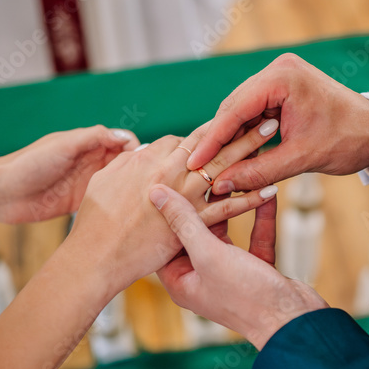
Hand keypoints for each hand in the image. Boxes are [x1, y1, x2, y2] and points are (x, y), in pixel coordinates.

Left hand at [0, 125, 140, 222]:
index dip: (137, 148)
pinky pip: (107, 200)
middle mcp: (90, 162)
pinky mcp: (82, 202)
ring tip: (147, 195)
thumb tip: (125, 137)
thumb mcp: (64, 144)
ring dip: (131, 186)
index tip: (148, 159)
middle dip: (139, 168)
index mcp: (87, 144)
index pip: (122, 142)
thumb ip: (94, 137)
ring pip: (118, 182)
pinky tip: (131, 209)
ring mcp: (87, 183)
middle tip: (155, 179)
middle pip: (124, 162)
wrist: (3, 193)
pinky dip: (119, 203)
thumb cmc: (29, 163)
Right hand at [64, 119, 280, 300]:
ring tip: (274, 134)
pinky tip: (270, 189)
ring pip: (224, 165)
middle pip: (211, 142)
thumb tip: (139, 151)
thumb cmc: (94, 222)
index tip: (226, 132)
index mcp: (147, 158)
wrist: (96, 256)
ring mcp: (181, 196)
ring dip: (252, 148)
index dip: (207, 136)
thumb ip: (125, 162)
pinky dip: (249, 198)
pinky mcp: (190, 223)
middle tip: (265, 112)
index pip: (186, 139)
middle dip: (239, 125)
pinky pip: (227, 207)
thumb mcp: (104, 179)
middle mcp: (167, 171)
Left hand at [152, 185, 327, 349]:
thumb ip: (184, 221)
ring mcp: (229, 273)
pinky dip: (260, 216)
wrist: (294, 322)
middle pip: (195, 231)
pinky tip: (266, 192)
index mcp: (180, 280)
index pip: (164, 237)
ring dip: (233, 205)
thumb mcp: (209, 254)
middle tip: (203, 170)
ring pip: (226, 231)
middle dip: (202, 202)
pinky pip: (253, 236)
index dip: (165, 208)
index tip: (168, 177)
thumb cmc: (246, 296)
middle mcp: (201, 277)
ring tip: (234, 176)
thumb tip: (155, 192)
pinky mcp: (255, 269)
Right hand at [185, 53, 368, 194]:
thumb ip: (258, 171)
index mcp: (284, 78)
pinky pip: (255, 111)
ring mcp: (281, 76)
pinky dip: (245, 132)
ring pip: (242, 109)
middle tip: (196, 167)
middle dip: (217, 138)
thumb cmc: (348, 140)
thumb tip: (220, 184)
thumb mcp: (300, 159)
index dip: (212, 139)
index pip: (236, 109)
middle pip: (234, 106)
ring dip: (229, 136)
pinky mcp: (284, 87)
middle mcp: (279, 69)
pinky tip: (233, 154)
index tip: (193, 161)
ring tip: (211, 164)